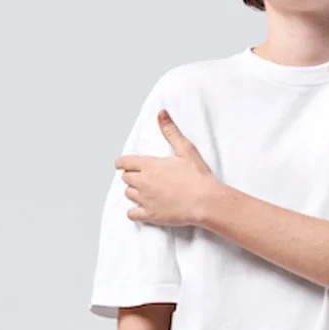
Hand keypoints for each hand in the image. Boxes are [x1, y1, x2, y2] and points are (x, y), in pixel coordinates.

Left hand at [117, 110, 217, 227]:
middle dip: (131, 176)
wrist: (206, 201)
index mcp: (149, 165)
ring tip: (143, 192)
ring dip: (133, 192)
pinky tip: (140, 210)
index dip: (123, 163)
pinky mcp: (150, 215)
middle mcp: (143, 182)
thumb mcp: (185, 149)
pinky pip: (132, 215)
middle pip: (126, 178)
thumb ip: (170, 131)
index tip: (123, 164)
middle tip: (140, 177)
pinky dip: (134, 212)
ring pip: (128, 194)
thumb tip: (161, 114)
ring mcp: (145, 200)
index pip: (125, 162)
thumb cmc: (197, 177)